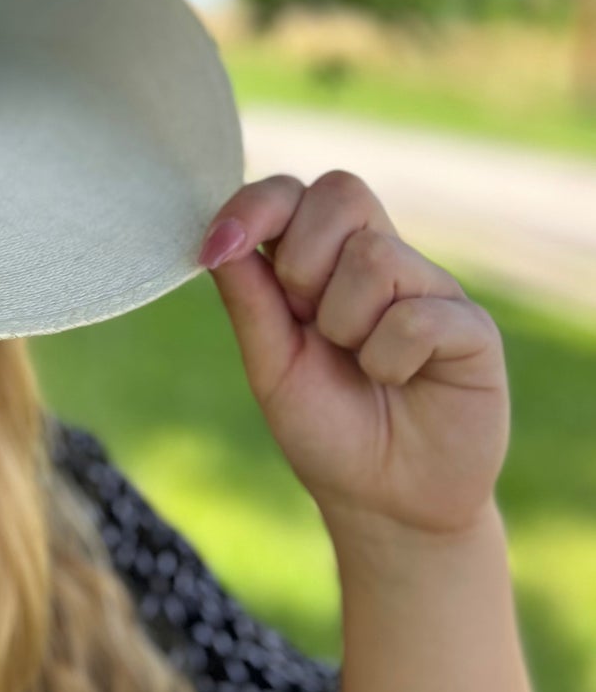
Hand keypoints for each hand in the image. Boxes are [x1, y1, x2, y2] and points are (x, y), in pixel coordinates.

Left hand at [198, 171, 509, 541]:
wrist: (382, 500)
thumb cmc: (325, 426)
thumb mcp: (270, 363)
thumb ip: (249, 299)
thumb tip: (219, 239)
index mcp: (324, 261)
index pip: (295, 192)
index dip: (255, 206)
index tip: (218, 248)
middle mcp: (380, 260)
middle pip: (341, 191)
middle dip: (302, 261)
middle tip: (308, 322)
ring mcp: (430, 289)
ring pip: (373, 256)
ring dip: (344, 324)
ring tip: (359, 365)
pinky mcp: (472, 328)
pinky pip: (416, 317)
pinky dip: (389, 361)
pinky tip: (398, 382)